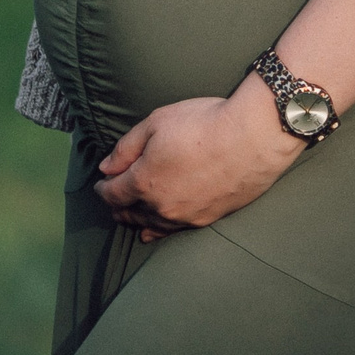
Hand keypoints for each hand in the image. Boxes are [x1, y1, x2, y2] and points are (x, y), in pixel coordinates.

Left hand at [92, 80, 304, 240]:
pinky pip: (174, 231)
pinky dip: (159, 230)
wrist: (252, 137)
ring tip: (130, 216)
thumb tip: (107, 167)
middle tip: (113, 197)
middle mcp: (161, 206)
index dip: (102, 188)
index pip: (112, 193)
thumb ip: (126, 148)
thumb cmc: (204, 123)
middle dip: (118, 206)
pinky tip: (155, 231)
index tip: (101, 182)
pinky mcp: (207, 219)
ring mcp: (185, 217)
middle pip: (129, 213)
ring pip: (151, 226)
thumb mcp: (156, 123)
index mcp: (143, 182)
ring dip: (137, 219)